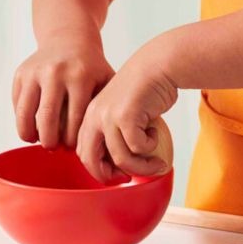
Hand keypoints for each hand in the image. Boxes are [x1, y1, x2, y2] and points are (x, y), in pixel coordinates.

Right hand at [12, 29, 114, 149]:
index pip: (73, 121)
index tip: (72, 146)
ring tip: (38, 140)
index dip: (71, 140)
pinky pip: (17, 106)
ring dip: (29, 134)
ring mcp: (35, 72)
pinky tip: (32, 126)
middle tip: (53, 147)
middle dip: (49, 141)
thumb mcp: (105, 81)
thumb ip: (105, 108)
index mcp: (80, 77)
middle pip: (47, 121)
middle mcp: (56, 72)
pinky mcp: (21, 73)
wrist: (69, 39)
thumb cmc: (91, 68)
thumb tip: (102, 145)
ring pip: (26, 115)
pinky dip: (21, 120)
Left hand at [76, 44, 177, 182]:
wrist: (159, 65)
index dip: (99, 170)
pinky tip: (155, 135)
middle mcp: (94, 116)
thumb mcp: (121, 110)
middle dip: (111, 176)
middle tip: (130, 178)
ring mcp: (109, 116)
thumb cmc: (145, 89)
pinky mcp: (126, 116)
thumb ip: (115, 133)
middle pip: (91, 161)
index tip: (118, 173)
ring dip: (141, 167)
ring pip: (120, 158)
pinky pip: (138, 147)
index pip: (83, 154)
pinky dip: (150, 147)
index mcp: (90, 116)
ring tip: (156, 163)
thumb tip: (120, 167)